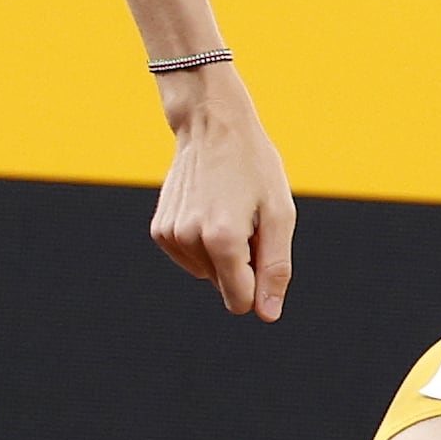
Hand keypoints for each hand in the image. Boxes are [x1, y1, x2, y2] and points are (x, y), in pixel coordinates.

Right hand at [151, 88, 294, 319]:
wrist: (211, 124)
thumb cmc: (253, 166)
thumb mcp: (280, 214)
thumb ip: (276, 268)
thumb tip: (267, 314)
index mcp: (223, 240)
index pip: (242, 301)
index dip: (259, 281)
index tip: (261, 244)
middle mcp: (191, 241)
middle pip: (225, 286)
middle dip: (242, 263)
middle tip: (246, 219)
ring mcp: (171, 236)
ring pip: (207, 273)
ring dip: (223, 251)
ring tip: (227, 209)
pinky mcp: (160, 231)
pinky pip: (190, 258)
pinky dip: (203, 243)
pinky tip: (207, 209)